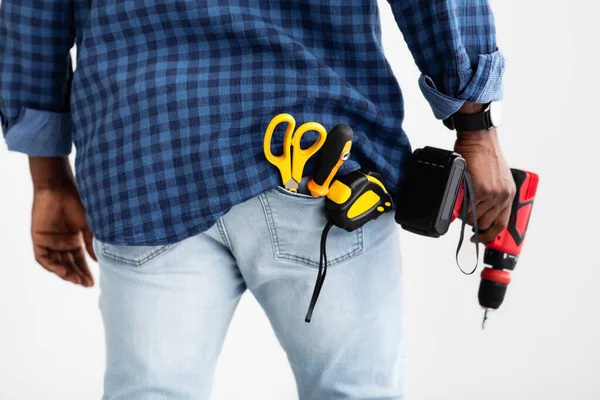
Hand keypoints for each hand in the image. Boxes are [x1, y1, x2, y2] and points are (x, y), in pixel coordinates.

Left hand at [29, 157, 95, 286]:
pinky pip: (43, 258)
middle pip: (69, 264)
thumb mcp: (89, 226)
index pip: (80, 260)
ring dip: (66, 273)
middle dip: (77, 275)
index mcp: (74, 239)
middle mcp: (62, 242)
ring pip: (56, 264)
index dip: (85, 272)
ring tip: (76, 280)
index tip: (93, 282)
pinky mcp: (38, 239)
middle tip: (86, 284)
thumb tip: (99, 261)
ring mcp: (50, 241)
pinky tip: (63, 271)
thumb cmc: (77, 202)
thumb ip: (92, 243)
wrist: (60, 188)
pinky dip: (52, 266)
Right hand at [454, 125, 515, 243]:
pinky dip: (461, 206)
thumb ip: (490, 195)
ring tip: (460, 203)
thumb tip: (477, 211)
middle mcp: (503, 195)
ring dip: (465, 214)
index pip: (501, 223)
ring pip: (474, 216)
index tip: (481, 238)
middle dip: (473, 223)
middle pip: (486, 223)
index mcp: (508, 194)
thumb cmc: (483, 154)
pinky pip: (468, 207)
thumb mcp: (495, 178)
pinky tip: (459, 198)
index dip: (489, 234)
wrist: (479, 139)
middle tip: (464, 217)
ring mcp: (493, 193)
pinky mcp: (481, 189)